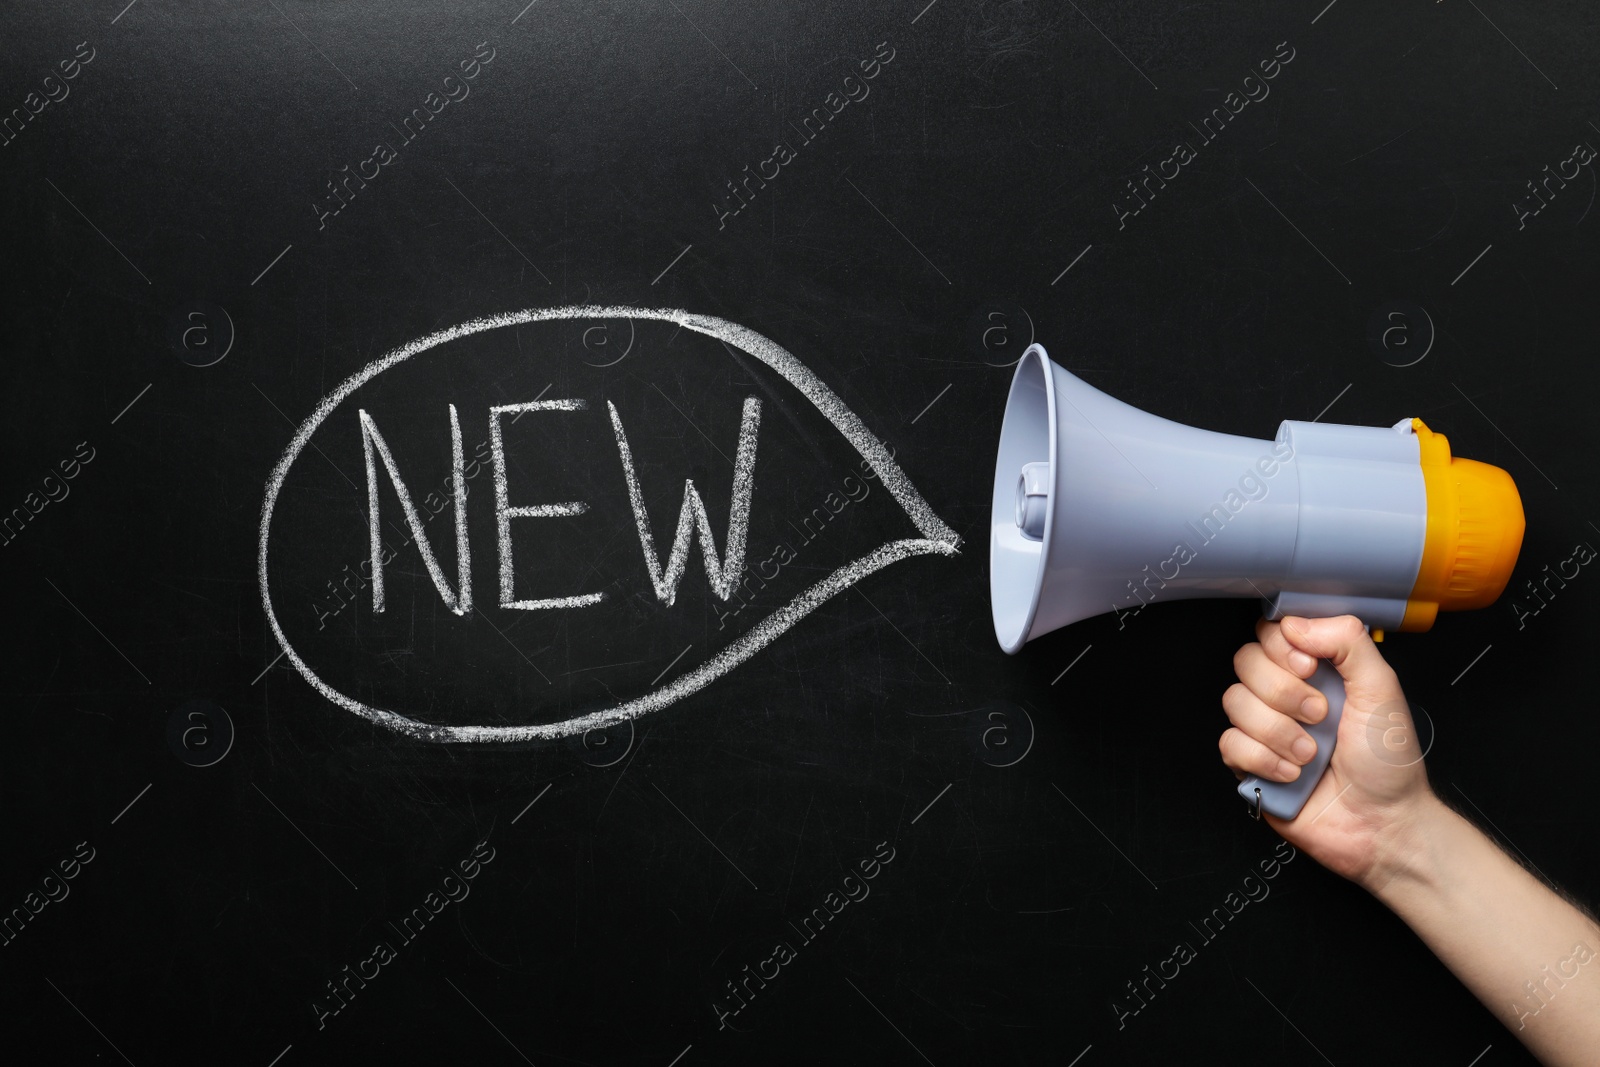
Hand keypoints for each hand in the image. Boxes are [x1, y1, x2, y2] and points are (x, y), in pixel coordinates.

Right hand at [1218, 615, 1438, 888]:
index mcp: (1317, 670)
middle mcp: (1287, 695)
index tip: (1309, 666)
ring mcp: (1265, 729)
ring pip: (1234, 702)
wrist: (1383, 826)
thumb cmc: (1389, 764)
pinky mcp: (1250, 764)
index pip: (1271, 632)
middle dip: (1283, 692)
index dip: (1281, 645)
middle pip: (1245, 661)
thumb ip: (1347, 642)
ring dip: (1278, 731)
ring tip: (1311, 753)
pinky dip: (1264, 760)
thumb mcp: (1382, 690)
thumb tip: (1295, 623)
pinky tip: (1292, 773)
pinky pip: (1229, 744)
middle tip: (1320, 714)